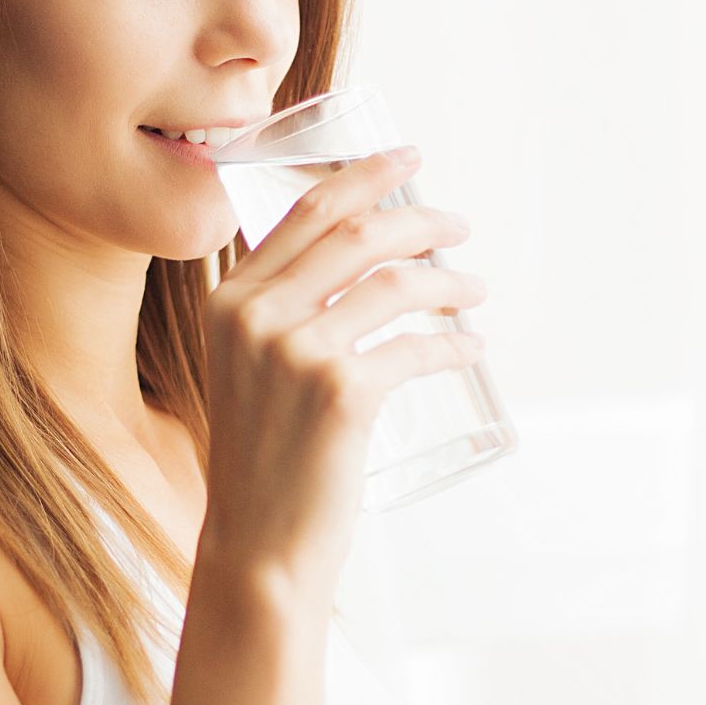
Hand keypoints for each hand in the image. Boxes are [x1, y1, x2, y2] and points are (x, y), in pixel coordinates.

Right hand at [197, 145, 484, 603]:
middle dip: (420, 218)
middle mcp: (257, 316)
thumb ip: (280, 317)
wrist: (258, 546)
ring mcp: (298, 353)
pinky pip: (418, 347)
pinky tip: (471, 347)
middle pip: (357, 232)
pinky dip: (454, 342)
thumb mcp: (248, 372)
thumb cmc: (264, 463)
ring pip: (395, 283)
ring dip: (449, 280)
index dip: (363, 175)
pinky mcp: (342, 394)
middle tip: (459, 226)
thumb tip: (357, 269)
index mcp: (230, 302)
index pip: (305, 212)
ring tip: (475, 291)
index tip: (406, 159)